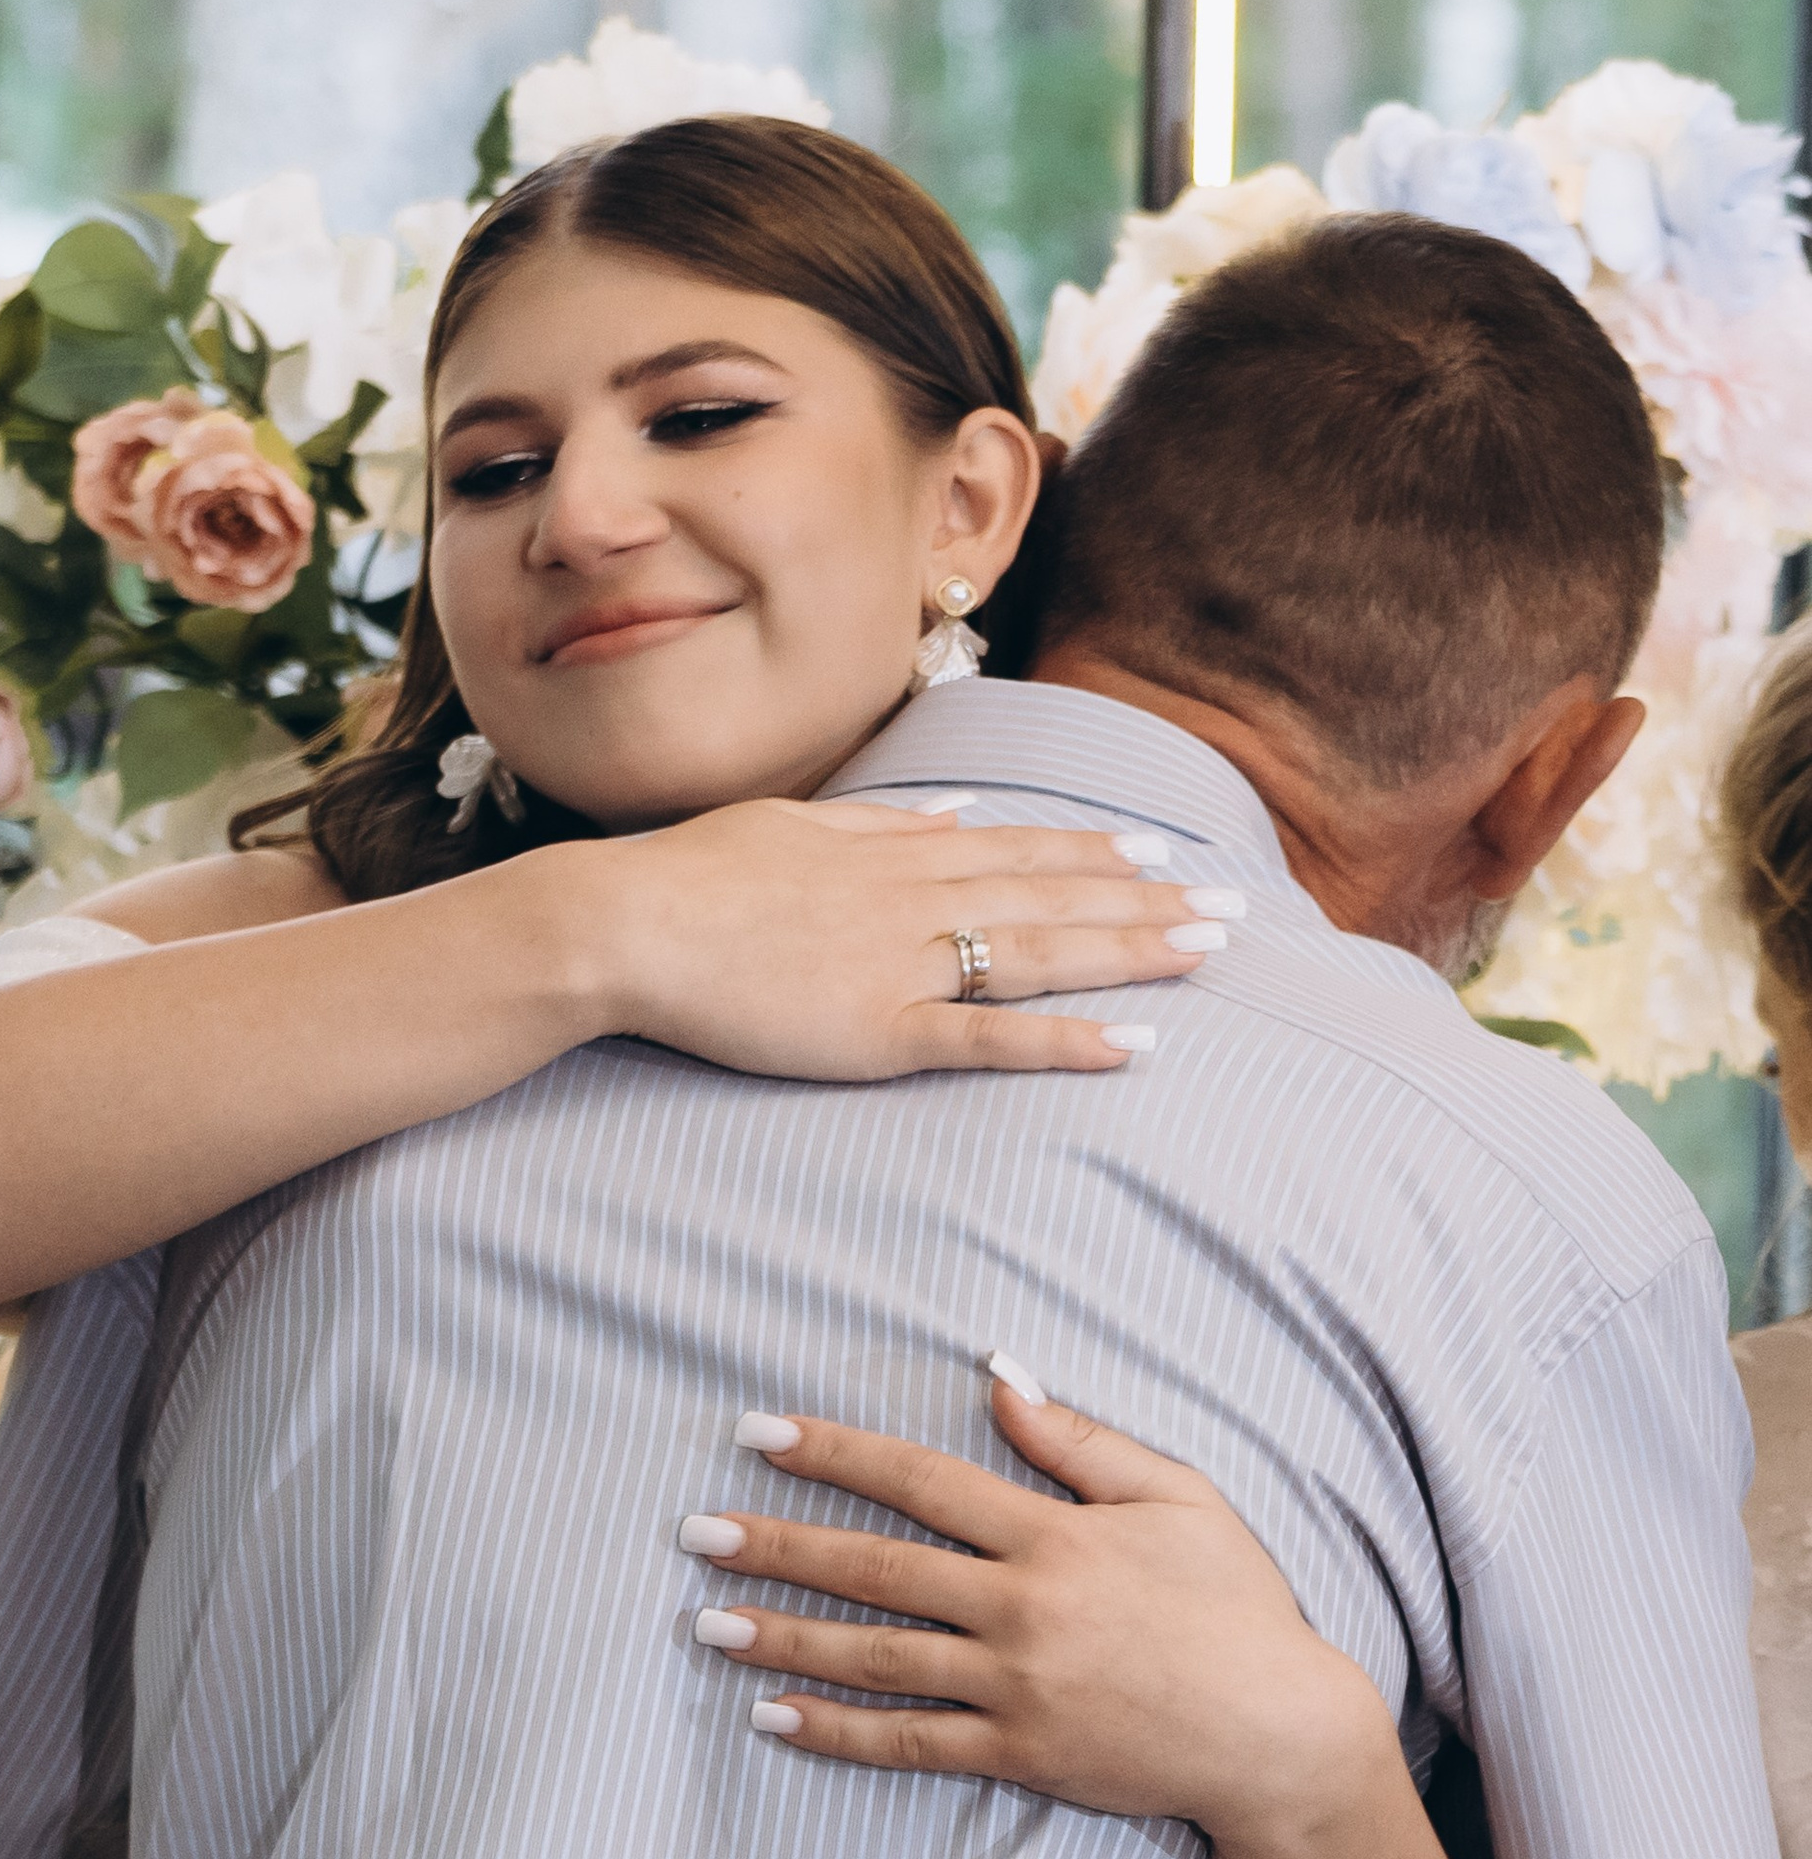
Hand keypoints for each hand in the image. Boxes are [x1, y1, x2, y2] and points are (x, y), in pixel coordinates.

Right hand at [568, 800, 1237, 1085]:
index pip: (1018, 850)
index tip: (1159, 849)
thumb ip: (884, 827)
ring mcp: (903, 965)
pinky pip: (989, 1038)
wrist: (628, 923)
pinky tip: (1131, 1045)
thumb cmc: (693, 878)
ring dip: (1133, 953)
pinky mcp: (879, 1031)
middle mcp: (916, 901)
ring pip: (1043, 954)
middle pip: (1055, 897)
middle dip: (1149, 901)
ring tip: (1206, 954)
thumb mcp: (795, 827)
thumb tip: (955, 813)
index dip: (1095, 852)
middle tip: (1231, 908)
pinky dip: (1064, 1040)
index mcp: (895, 855)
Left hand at [676, 1370, 1387, 1851]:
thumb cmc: (1237, 1608)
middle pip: (875, 1567)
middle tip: (694, 1532)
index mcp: (1054, 1535)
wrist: (1280, 1735)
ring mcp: (1015, 1687)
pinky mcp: (1019, 1753)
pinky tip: (772, 1716)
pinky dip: (836, 1731)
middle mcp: (1022, 1608)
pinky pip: (909, 1742)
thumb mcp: (1178, 1498)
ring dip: (783, 1639)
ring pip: (875, 1657)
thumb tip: (999, 1378)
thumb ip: (1080, 1442)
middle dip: (778, 1545)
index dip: (833, 1452)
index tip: (758, 1433)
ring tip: (706, 1624)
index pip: (919, 1480)